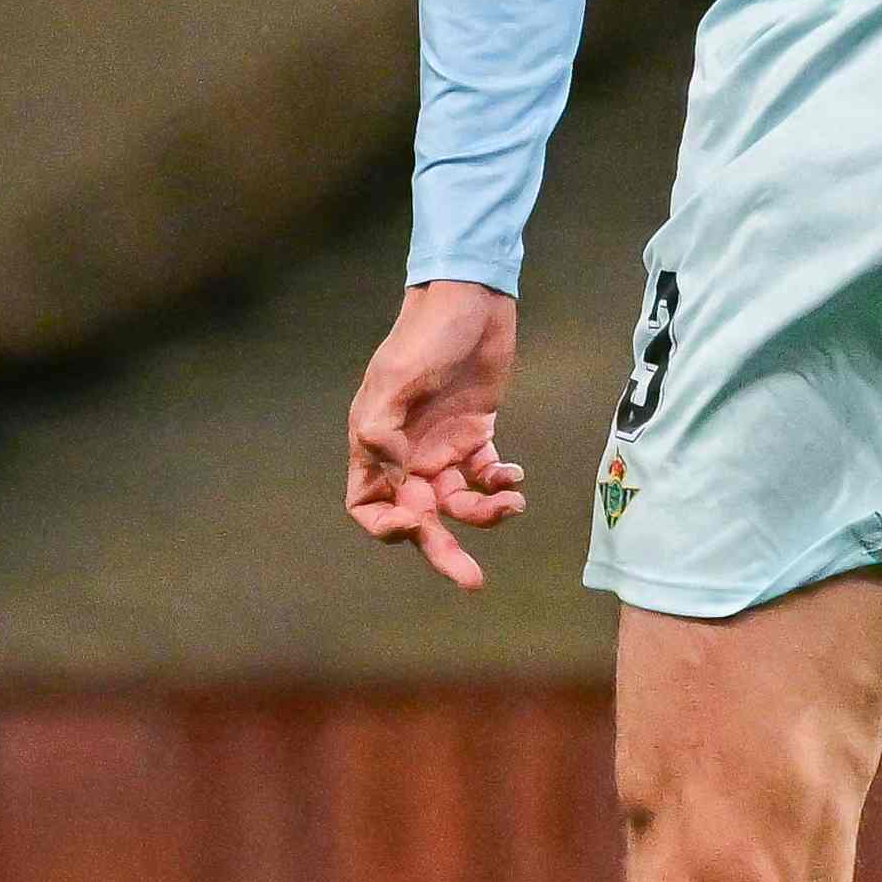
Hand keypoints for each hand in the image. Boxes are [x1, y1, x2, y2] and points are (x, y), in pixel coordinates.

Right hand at [344, 280, 526, 587]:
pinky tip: (515, 477)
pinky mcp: (478, 436)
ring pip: (459, 504)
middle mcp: (407, 454)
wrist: (473, 300)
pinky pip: (487, 477)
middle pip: (419, 518)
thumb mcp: (397, 379)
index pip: (367, 505)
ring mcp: (443, 447)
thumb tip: (396, 480)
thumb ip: (384, 431)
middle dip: (444, 550)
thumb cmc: (426, 336)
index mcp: (374, 443)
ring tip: (511, 503)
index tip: (415, 526)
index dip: (385, 528)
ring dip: (485, 514)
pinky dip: (502, 485)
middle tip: (472, 581)